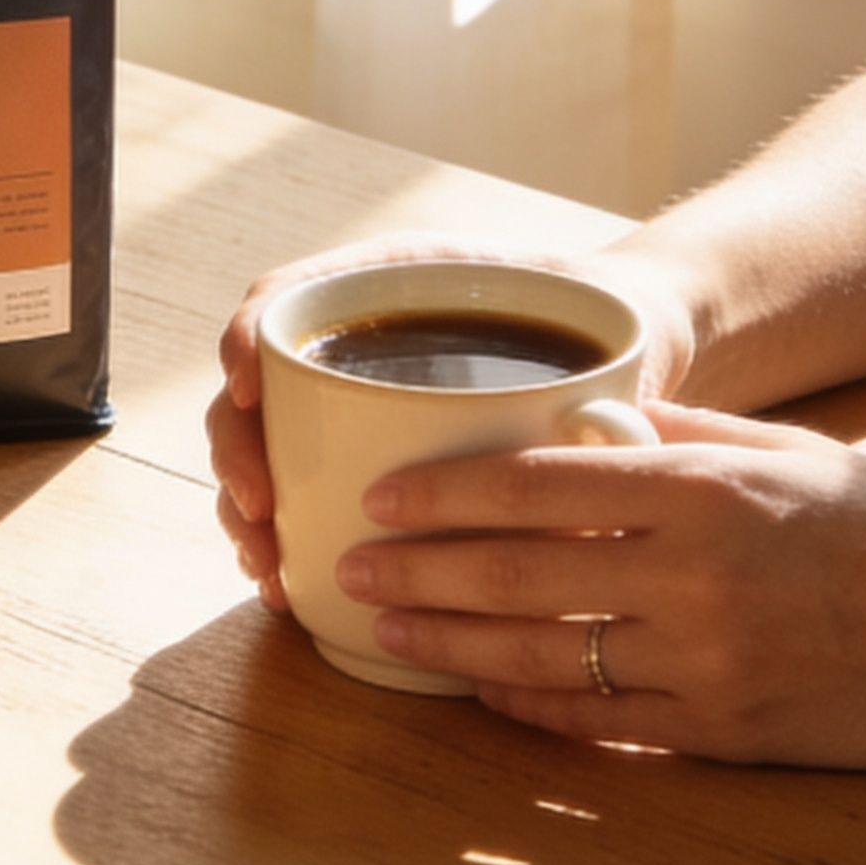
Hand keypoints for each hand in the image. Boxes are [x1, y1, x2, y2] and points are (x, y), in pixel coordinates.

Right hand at [202, 239, 698, 616]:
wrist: (627, 352)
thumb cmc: (614, 325)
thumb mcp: (604, 323)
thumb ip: (590, 361)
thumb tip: (596, 426)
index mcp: (393, 283)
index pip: (291, 295)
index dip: (248, 338)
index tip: (247, 386)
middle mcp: (357, 339)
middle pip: (260, 382)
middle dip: (238, 447)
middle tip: (258, 507)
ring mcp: (349, 401)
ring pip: (265, 445)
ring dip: (245, 507)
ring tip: (264, 563)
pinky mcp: (359, 460)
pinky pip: (296, 491)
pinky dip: (278, 535)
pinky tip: (283, 581)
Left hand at [335, 404, 865, 766]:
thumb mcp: (790, 453)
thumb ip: (681, 437)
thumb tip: (583, 424)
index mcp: (703, 490)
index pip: (536, 485)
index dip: (443, 493)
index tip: (381, 496)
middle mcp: (691, 578)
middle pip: (514, 574)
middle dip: (417, 572)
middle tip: (346, 568)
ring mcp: (704, 664)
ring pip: (538, 656)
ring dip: (447, 646)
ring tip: (384, 632)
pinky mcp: (722, 735)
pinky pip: (595, 725)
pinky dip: (525, 708)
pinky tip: (477, 691)